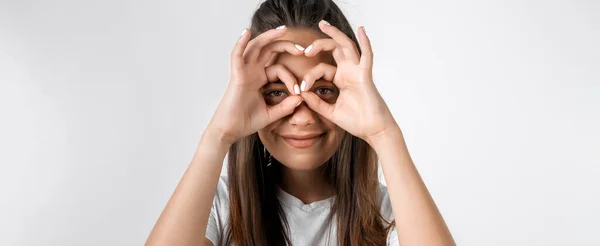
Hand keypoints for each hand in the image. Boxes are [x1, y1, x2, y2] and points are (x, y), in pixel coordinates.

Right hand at [207, 27, 303, 144]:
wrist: (230, 131)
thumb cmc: (246, 122)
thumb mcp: (271, 114)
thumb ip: (285, 107)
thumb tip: (301, 98)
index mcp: (259, 79)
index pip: (279, 68)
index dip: (291, 77)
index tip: (299, 91)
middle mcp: (252, 72)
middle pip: (269, 50)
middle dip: (286, 45)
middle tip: (303, 48)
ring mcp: (243, 72)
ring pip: (256, 47)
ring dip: (268, 36)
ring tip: (283, 30)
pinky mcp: (236, 76)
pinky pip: (236, 56)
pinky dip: (240, 43)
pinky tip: (246, 32)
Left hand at [299, 21, 397, 142]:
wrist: (373, 131)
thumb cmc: (356, 122)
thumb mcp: (330, 112)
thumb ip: (317, 103)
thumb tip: (301, 94)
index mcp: (341, 79)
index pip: (322, 68)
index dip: (310, 75)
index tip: (301, 87)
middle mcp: (349, 72)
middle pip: (334, 49)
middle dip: (320, 43)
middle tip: (305, 46)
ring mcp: (357, 72)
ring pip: (346, 46)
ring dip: (335, 35)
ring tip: (323, 25)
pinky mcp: (365, 76)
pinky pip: (367, 56)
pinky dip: (365, 42)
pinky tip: (361, 30)